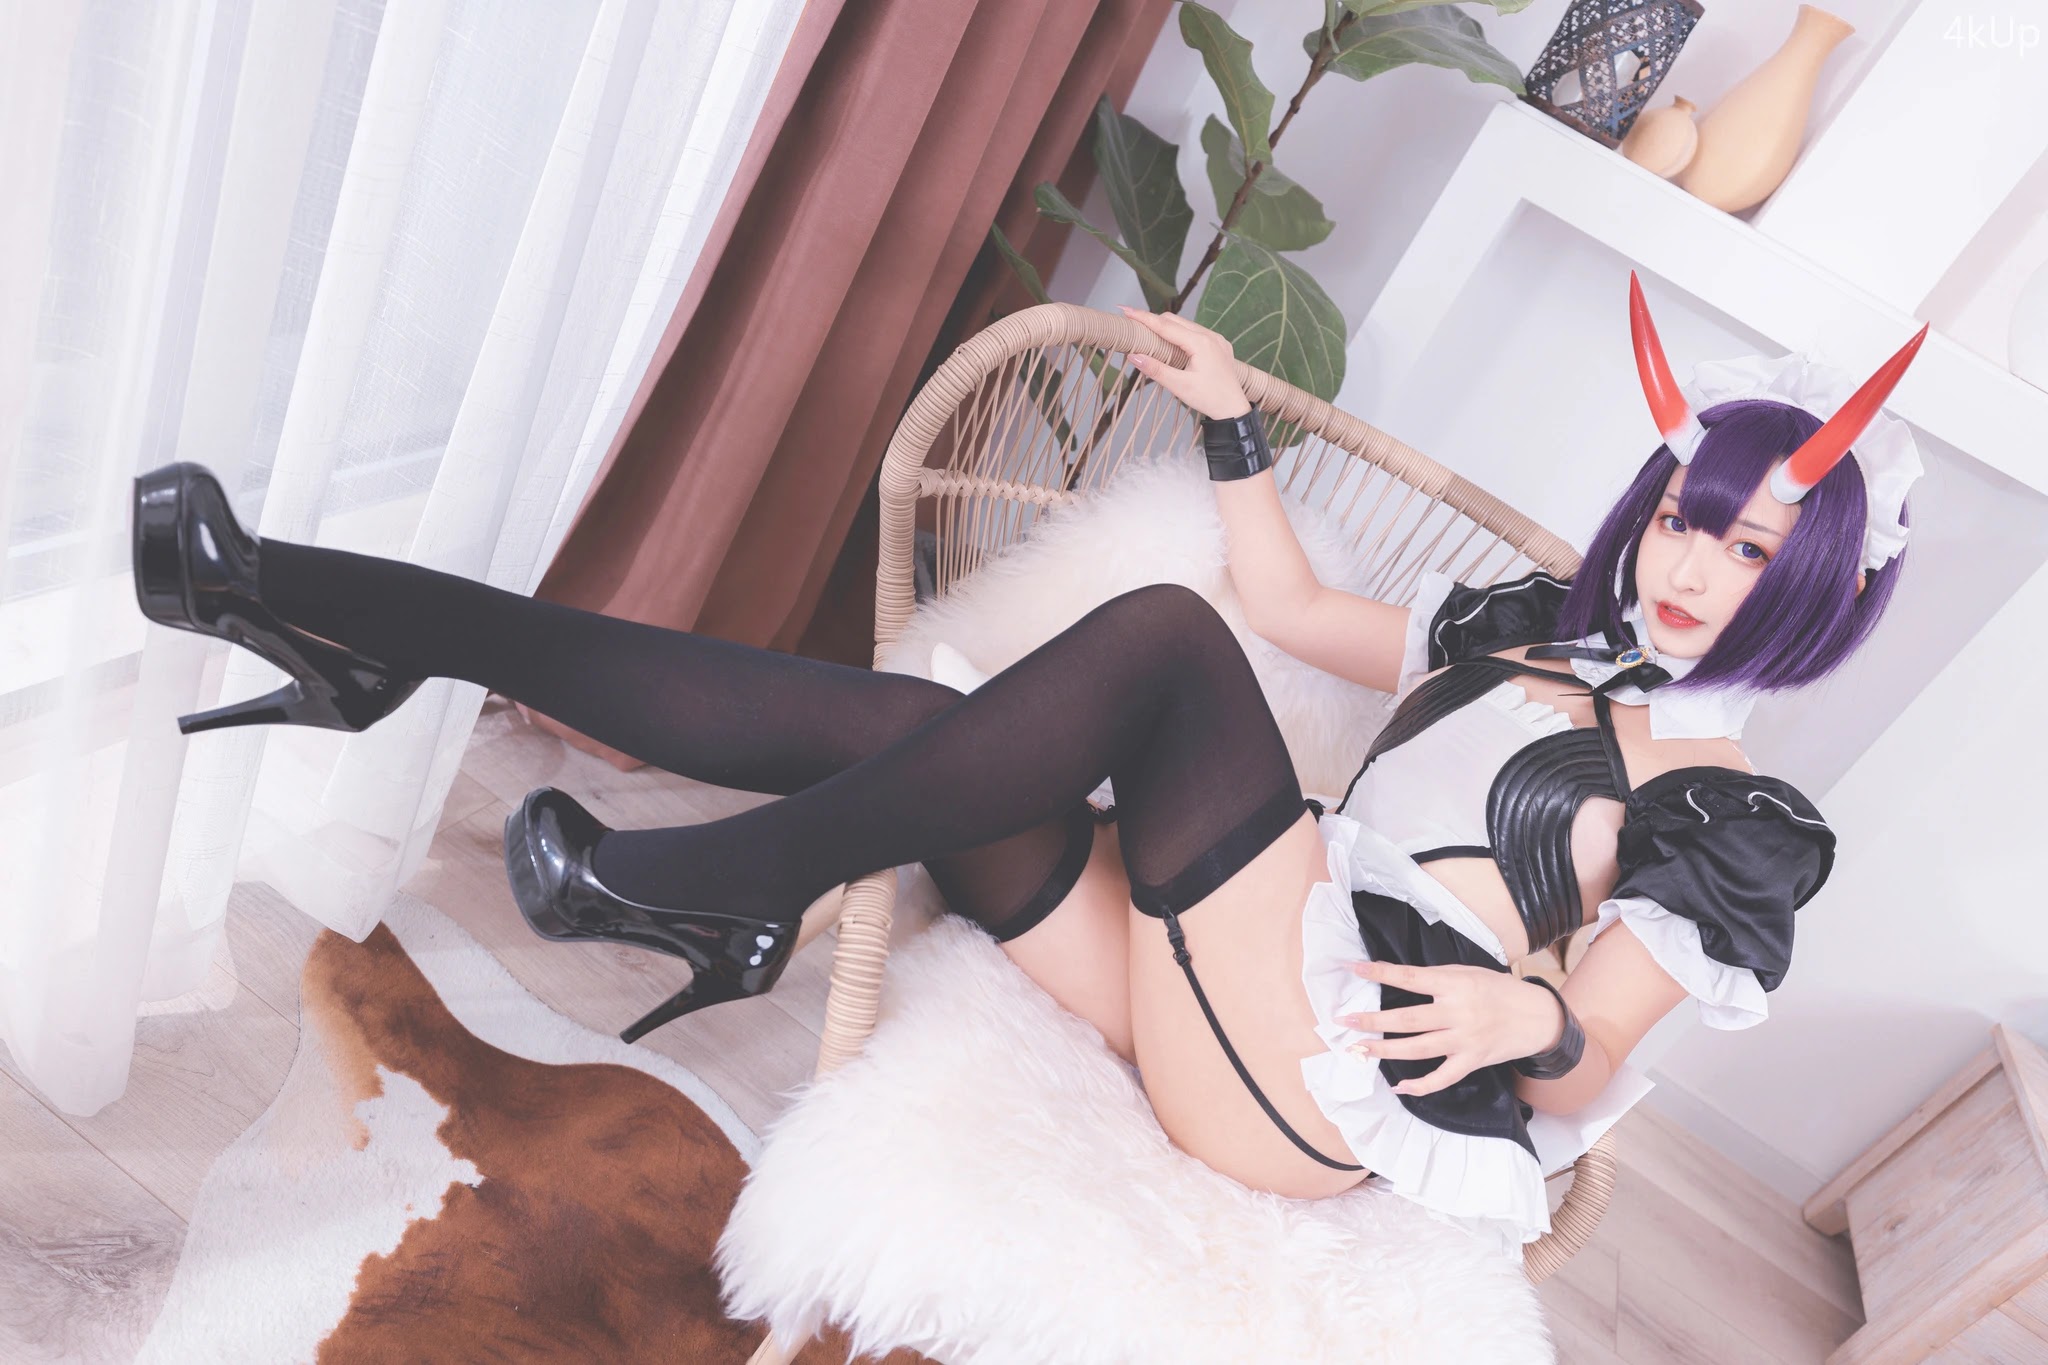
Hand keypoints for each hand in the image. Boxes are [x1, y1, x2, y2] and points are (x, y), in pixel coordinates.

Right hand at [1116, 304, 1252, 421]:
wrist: (1234, 409)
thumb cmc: (1209, 399)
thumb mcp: (1179, 386)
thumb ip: (1156, 369)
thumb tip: (1133, 356)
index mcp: (1201, 343)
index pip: (1166, 326)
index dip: (1144, 318)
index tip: (1126, 310)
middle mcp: (1210, 336)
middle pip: (1175, 321)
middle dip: (1153, 320)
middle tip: (1133, 322)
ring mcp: (1217, 339)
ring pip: (1186, 325)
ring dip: (1167, 327)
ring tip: (1148, 333)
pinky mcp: (1220, 345)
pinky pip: (1196, 333)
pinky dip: (1180, 334)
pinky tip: (1171, 342)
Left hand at [1336, 961, 1567, 1098]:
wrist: (1537, 1017)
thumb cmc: (1499, 989)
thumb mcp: (1469, 972)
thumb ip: (1437, 977)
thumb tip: (1400, 977)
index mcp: (1455, 984)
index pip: (1410, 978)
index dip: (1380, 973)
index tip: (1353, 969)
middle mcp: (1457, 1013)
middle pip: (1407, 1019)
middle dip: (1372, 1021)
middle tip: (1344, 1020)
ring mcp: (1464, 1041)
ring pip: (1417, 1049)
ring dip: (1384, 1050)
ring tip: (1358, 1049)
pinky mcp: (1472, 1062)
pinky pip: (1442, 1078)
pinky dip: (1420, 1085)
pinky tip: (1399, 1086)